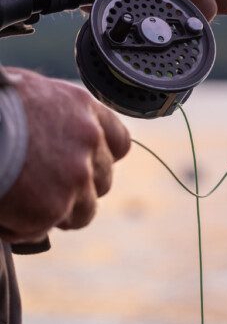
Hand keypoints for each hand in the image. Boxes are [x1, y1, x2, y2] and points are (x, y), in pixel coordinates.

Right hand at [0, 68, 129, 243]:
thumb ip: (57, 119)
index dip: (100, 159)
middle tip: (43, 189)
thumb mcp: (33, 94)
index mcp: (84, 109)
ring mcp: (76, 176)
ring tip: (22, 204)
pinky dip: (18, 228)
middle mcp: (89, 141)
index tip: (83, 166)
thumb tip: (53, 142)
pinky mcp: (53, 208)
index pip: (118, 142)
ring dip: (57, 214)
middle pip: (103, 181)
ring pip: (82, 213)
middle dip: (79, 190)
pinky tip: (1, 209)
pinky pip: (40, 229)